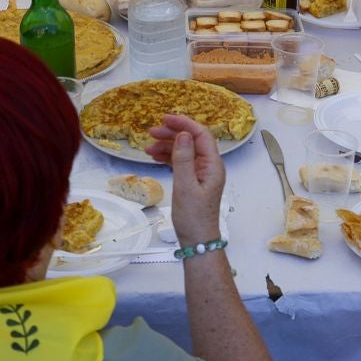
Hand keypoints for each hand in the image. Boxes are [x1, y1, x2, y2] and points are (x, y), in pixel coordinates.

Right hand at [145, 114, 225, 245]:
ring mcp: (202, 174)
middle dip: (172, 134)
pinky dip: (168, 158)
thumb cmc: (193, 217)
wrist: (196, 241)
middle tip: (151, 132)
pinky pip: (182, 163)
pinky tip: (155, 157)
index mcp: (213, 165)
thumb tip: (183, 135)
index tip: (165, 119)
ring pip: (185, 151)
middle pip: (192, 141)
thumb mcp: (185, 187)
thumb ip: (183, 159)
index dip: (184, 124)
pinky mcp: (194, 181)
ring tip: (147, 148)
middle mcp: (209, 166)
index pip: (201, 135)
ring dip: (167, 146)